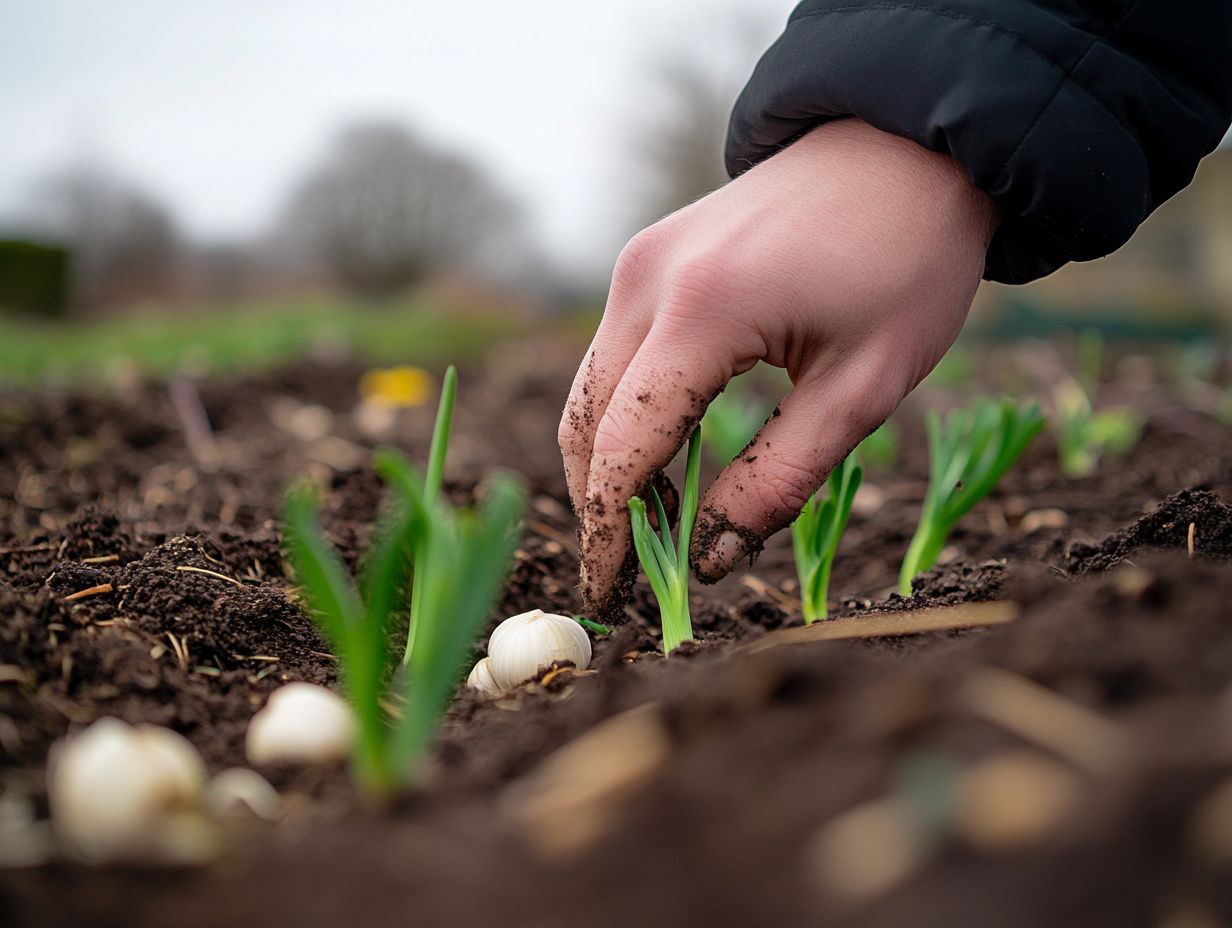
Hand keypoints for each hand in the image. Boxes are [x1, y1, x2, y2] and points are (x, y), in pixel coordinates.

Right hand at [559, 118, 998, 617]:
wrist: (904, 147)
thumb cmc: (906, 260)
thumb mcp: (864, 387)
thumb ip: (779, 478)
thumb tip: (710, 556)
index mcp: (703, 312)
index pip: (622, 448)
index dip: (608, 531)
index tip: (613, 594)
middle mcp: (647, 280)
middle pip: (585, 422)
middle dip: (600, 506)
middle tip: (634, 573)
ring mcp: (640, 262)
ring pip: (590, 390)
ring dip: (610, 463)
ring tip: (659, 525)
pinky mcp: (649, 257)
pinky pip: (614, 355)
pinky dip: (626, 416)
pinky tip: (669, 457)